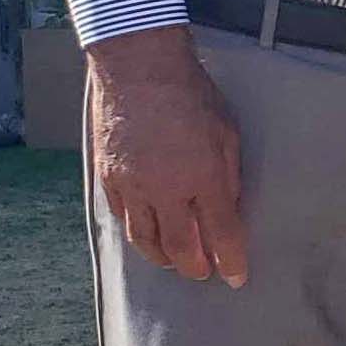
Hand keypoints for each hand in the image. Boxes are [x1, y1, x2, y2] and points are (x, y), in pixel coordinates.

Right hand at [85, 27, 248, 284]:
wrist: (138, 67)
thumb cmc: (191, 93)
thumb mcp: (227, 132)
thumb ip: (229, 176)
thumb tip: (229, 210)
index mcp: (203, 177)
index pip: (221, 235)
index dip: (231, 262)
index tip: (236, 278)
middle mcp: (166, 189)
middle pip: (180, 249)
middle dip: (195, 267)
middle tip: (204, 272)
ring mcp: (133, 186)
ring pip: (145, 241)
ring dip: (163, 258)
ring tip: (176, 261)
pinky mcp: (108, 178)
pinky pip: (123, 218)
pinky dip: (137, 233)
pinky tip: (148, 234)